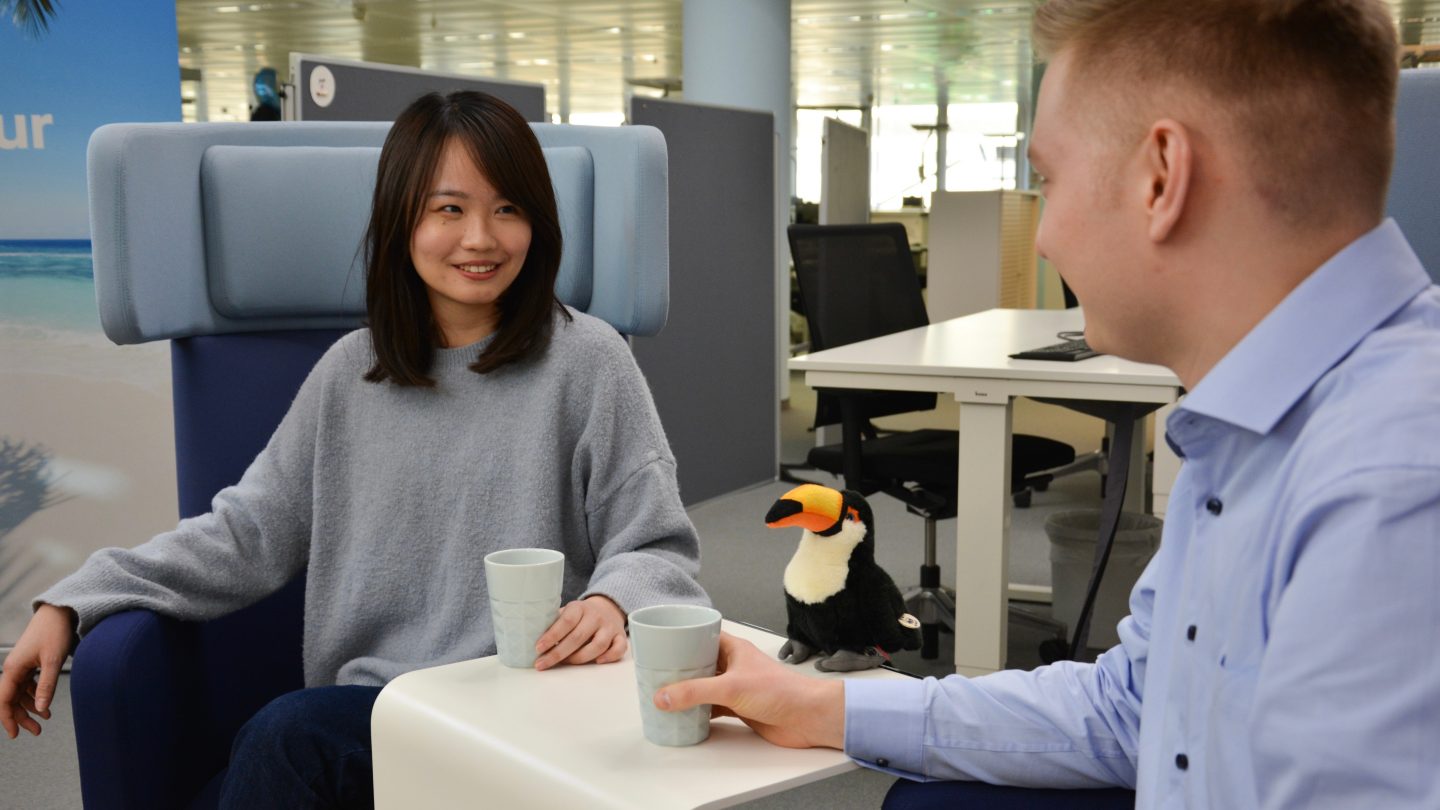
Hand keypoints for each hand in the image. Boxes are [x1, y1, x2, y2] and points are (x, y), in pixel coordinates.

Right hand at [1, 603, 76, 738]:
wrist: (59, 611)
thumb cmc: (55, 632)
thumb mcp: (53, 661)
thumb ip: (46, 686)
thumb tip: (40, 708)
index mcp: (13, 669)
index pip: (4, 700)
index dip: (7, 719)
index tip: (14, 735)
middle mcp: (13, 668)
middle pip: (11, 699)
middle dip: (21, 717)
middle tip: (36, 731)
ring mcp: (20, 666)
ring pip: (20, 693)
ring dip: (29, 707)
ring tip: (45, 719)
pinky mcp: (29, 663)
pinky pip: (27, 685)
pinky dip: (35, 695)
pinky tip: (45, 705)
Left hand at [533, 595, 626, 670]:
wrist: (607, 607)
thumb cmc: (580, 616)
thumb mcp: (567, 612)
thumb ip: (554, 623)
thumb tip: (528, 638)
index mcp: (579, 608)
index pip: (566, 621)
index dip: (552, 635)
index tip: (538, 648)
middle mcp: (596, 616)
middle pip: (578, 637)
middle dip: (558, 653)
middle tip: (542, 664)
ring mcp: (609, 627)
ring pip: (598, 645)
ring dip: (580, 658)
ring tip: (565, 663)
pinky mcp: (620, 637)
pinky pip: (619, 649)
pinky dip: (609, 656)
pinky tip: (597, 661)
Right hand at [653, 633, 844, 749]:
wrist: (807, 718)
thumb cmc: (780, 691)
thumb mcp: (731, 687)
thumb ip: (695, 692)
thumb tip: (663, 696)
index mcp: (734, 649)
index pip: (703, 637)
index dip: (683, 639)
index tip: (661, 644)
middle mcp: (734, 665)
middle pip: (701, 664)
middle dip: (680, 669)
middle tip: (656, 674)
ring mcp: (737, 687)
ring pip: (706, 687)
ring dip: (688, 692)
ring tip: (664, 695)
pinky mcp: (741, 708)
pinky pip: (713, 708)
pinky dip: (699, 712)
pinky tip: (685, 716)